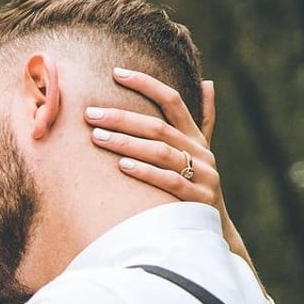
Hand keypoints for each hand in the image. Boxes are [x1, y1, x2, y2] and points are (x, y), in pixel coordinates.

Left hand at [84, 69, 255, 273]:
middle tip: (90, 113)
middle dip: (122, 118)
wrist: (213, 231)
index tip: (116, 72)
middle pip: (158, 127)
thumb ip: (203, 119)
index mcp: (195, 138)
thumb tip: (207, 82)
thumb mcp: (199, 152)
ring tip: (97, 136)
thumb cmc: (195, 185)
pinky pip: (169, 182)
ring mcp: (201, 176)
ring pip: (160, 153)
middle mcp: (200, 153)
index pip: (172, 101)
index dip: (146, 84)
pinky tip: (122, 166)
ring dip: (126, 143)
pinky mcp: (197, 200)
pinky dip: (145, 172)